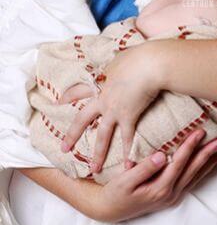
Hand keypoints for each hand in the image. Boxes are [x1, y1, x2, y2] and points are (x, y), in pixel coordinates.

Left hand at [60, 43, 159, 171]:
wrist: (150, 64)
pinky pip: (127, 138)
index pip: (78, 91)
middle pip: (82, 119)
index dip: (68, 98)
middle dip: (72, 135)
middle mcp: (103, 98)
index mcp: (100, 82)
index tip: (58, 103)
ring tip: (93, 168)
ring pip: (102, 135)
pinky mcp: (129, 116)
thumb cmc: (138, 57)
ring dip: (98, 154)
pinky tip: (128, 166)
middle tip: (63, 148)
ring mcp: (114, 109)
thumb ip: (118, 65)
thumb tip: (121, 63)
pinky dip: (129, 153)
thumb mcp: (122, 58)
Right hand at [93, 127, 216, 221]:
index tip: (200, 132)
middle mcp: (170, 194)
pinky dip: (204, 169)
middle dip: (210, 154)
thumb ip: (144, 168)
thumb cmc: (115, 193)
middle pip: (194, 170)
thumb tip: (162, 156)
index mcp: (160, 189)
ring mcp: (173, 197)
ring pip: (197, 176)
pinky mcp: (172, 196)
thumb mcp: (125, 180)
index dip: (190, 147)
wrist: (110, 210)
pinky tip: (211, 162)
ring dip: (211, 162)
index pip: (179, 164)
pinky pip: (192, 180)